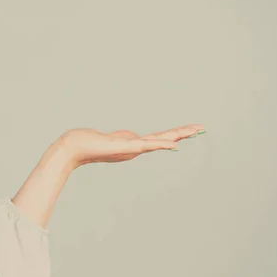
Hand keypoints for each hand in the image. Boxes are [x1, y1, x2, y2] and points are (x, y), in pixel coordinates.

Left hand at [62, 123, 205, 169]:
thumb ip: (122, 139)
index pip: (158, 138)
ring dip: (179, 136)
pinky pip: (147, 145)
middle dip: (184, 133)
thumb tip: (128, 137)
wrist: (74, 148)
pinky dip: (162, 145)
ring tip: (195, 131)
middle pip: (164, 139)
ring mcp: (131, 149)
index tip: (190, 130)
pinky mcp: (125, 147)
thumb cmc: (88, 143)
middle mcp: (135, 148)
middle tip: (203, 128)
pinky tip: (174, 145)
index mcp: (133, 145)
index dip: (175, 135)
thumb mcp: (111, 139)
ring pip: (159, 141)